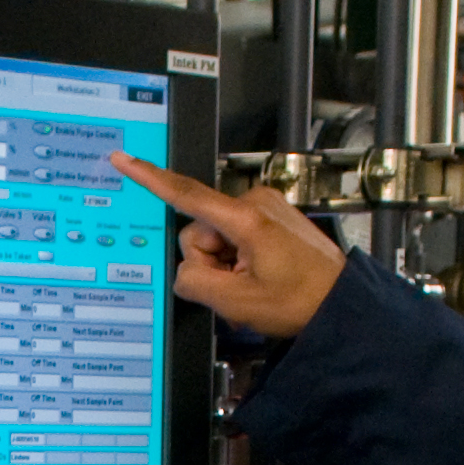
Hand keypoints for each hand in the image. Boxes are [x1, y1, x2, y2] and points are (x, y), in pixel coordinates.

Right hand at [113, 155, 344, 338]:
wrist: (339, 304)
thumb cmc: (301, 301)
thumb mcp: (236, 303)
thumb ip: (195, 282)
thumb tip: (186, 271)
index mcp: (246, 219)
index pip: (186, 194)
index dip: (149, 178)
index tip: (124, 160)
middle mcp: (255, 203)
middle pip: (199, 232)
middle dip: (211, 263)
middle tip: (238, 288)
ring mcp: (264, 208)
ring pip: (216, 238)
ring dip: (226, 266)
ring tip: (253, 286)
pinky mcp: (270, 218)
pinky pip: (235, 237)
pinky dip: (238, 261)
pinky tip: (258, 279)